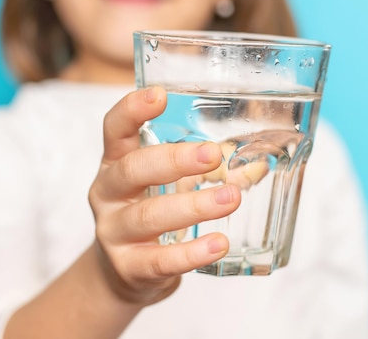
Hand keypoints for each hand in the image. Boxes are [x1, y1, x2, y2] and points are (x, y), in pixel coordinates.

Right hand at [88, 87, 240, 306]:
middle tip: (213, 154)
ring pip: (148, 215)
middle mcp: (108, 192)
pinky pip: (159, 260)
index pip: (114, 128)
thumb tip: (259, 161)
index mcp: (115, 161)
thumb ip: (202, 167)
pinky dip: (191, 253)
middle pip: (131, 169)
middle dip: (174, 159)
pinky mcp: (128, 267)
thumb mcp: (163, 181)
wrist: (122, 271)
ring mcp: (113, 231)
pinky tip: (218, 244)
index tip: (160, 95)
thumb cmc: (149, 211)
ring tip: (230, 198)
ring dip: (192, 206)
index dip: (132, 109)